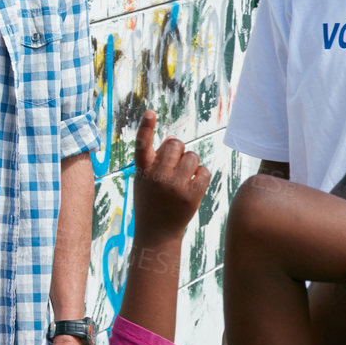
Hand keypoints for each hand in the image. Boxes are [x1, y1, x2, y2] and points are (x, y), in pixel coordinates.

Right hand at [131, 112, 209, 240]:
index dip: (145, 126)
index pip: (142, 144)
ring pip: (193, 156)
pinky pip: (204, 171)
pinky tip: (194, 183)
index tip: (150, 112)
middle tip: (176, 163)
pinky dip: (201, 174)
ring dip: (192, 162)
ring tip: (184, 175)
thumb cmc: (151, 201)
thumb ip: (155, 158)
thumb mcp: (144, 179)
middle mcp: (157, 176)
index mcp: (142, 170)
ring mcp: (174, 186)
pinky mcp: (191, 196)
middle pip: (175, 144)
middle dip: (179, 149)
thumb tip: (174, 138)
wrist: (157, 232)